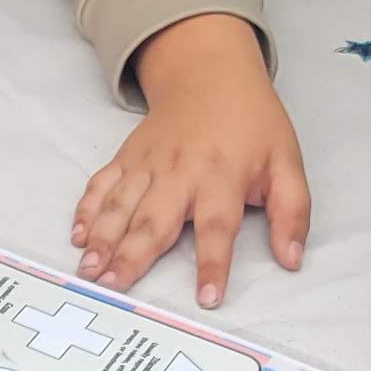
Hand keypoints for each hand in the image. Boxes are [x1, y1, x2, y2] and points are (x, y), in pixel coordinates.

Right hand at [71, 16, 305, 309]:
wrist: (211, 73)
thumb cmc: (252, 123)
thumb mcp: (287, 162)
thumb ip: (292, 212)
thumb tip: (292, 258)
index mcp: (223, 177)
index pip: (218, 227)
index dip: (214, 263)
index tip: (207, 297)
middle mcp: (181, 172)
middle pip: (155, 220)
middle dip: (133, 255)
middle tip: (115, 286)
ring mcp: (149, 165)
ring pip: (122, 205)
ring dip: (103, 238)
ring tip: (89, 269)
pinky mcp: (127, 158)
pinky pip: (103, 184)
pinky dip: (87, 208)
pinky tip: (78, 235)